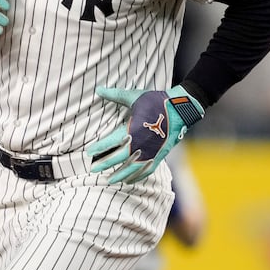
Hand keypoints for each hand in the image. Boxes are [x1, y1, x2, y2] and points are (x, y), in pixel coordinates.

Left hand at [86, 85, 204, 183]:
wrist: (181, 108)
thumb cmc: (157, 101)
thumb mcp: (135, 97)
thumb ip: (115, 95)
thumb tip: (98, 89)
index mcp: (133, 129)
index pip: (111, 142)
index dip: (99, 148)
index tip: (88, 153)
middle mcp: (141, 143)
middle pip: (119, 158)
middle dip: (105, 164)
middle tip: (93, 169)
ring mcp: (151, 151)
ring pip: (132, 168)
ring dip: (120, 174)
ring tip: (109, 180)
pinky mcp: (160, 155)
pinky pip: (147, 170)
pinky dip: (137, 176)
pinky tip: (128, 181)